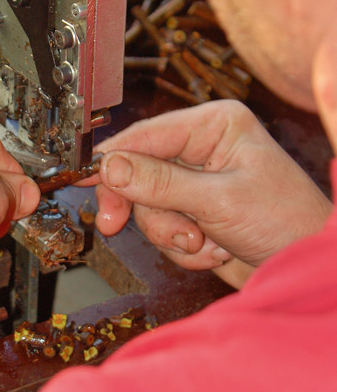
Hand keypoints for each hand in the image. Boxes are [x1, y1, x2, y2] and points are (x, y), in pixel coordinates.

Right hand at [90, 100, 331, 287]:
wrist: (307, 266)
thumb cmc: (286, 221)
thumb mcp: (218, 200)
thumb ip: (159, 183)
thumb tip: (110, 167)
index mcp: (214, 125)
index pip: (146, 136)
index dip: (112, 161)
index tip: (85, 181)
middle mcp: (203, 149)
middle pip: (139, 174)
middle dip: (148, 209)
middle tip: (117, 225)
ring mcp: (198, 184)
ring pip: (149, 208)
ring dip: (172, 234)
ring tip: (205, 242)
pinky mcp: (196, 213)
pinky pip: (164, 230)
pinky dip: (183, 248)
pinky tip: (214, 249)